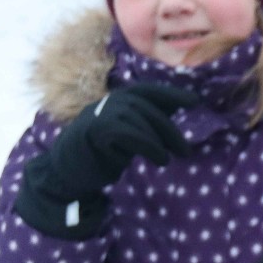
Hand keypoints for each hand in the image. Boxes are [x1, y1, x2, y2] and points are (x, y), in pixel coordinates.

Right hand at [14, 83, 198, 238]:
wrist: (67, 171)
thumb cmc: (103, 152)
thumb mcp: (130, 134)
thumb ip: (149, 122)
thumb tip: (180, 109)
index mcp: (119, 99)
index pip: (148, 91)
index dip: (171, 94)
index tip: (194, 101)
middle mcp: (110, 101)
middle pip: (148, 108)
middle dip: (170, 130)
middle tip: (185, 151)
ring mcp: (100, 113)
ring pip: (140, 119)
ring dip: (160, 141)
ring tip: (169, 159)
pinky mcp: (96, 130)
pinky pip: (130, 133)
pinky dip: (149, 146)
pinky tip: (160, 159)